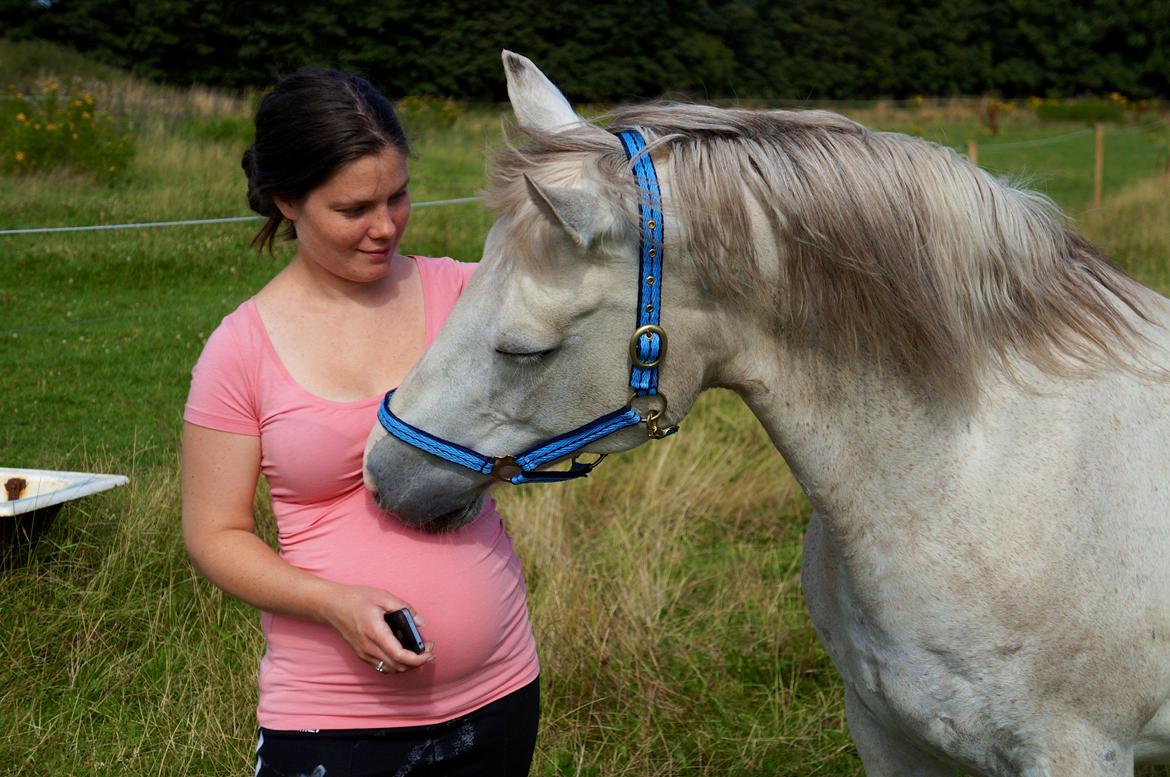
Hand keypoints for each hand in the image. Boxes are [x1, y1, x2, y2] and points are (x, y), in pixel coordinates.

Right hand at [320, 583, 434, 672]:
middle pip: (398, 667)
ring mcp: (364, 654)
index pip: (400, 656)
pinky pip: (382, 667)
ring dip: (408, 665)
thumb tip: (420, 622)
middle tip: (430, 649)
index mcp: (375, 633)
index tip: (430, 651)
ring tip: (419, 652)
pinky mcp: (361, 654)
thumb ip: (404, 607)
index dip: (419, 659)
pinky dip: (396, 665)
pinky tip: (404, 654)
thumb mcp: (382, 596)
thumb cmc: (357, 598)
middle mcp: (369, 648)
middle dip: (418, 662)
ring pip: (391, 670)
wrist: (331, 605)